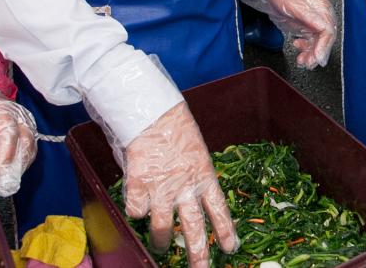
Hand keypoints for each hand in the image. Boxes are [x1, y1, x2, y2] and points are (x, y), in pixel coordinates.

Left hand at [0, 78, 36, 196]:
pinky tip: (4, 174)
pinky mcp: (24, 131)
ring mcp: (24, 122)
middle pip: (26, 141)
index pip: (9, 133)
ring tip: (2, 184)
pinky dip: (19, 164)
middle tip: (3, 186)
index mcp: (2, 108)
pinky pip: (27, 149)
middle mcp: (19, 115)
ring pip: (30, 147)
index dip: (6, 154)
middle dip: (16, 166)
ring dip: (18, 167)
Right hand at [123, 103, 235, 267]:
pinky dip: (135, 210)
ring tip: (160, 246)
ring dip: (161, 240)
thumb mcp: (195, 153)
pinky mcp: (138, 186)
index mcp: (205, 175)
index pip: (220, 209)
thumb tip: (189, 199)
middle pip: (193, 228)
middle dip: (198, 254)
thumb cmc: (174, 128)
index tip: (231, 249)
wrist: (152, 112)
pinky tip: (136, 203)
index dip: (225, 231)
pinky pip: (136, 210)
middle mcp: (185, 186)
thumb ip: (193, 177)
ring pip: (163, 227)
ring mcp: (161, 188)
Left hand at [260, 0, 336, 68]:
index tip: (317, 57)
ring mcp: (314, 22)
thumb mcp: (294, 5)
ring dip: (311, 54)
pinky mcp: (307, 26)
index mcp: (322, 9)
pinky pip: (311, 41)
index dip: (323, 47)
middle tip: (308, 63)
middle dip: (317, 53)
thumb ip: (309, 17)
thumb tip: (322, 28)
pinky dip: (306, 49)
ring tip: (301, 61)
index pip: (328, 32)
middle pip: (325, 39)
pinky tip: (297, 47)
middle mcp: (321, 17)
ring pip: (318, 43)